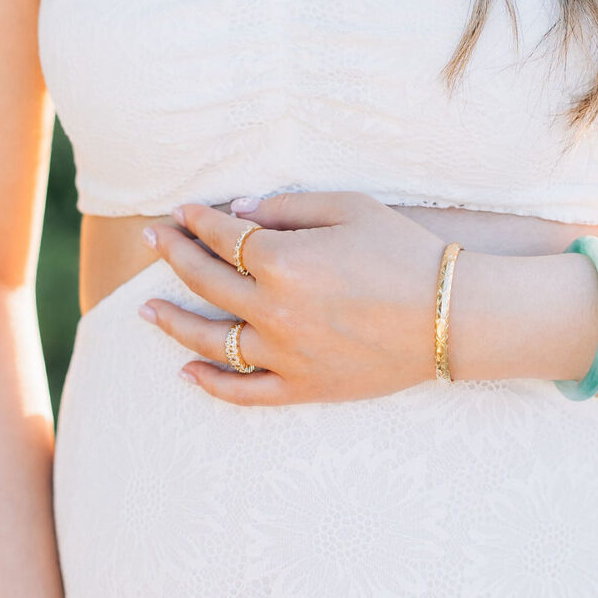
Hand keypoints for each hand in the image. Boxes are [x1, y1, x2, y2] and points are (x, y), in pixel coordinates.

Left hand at [139, 192, 438, 403]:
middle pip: (205, 281)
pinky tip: (186, 372)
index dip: (198, 220)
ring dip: (172, 322)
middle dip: (173, 255)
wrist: (452, 315)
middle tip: (152, 240)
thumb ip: (288, 205)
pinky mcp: (303, 387)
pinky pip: (243, 392)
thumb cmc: (404, 251)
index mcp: (282, 260)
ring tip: (145, 310)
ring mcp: (284, 354)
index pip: (222, 236)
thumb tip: (240, 209)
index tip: (183, 211)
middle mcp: (273, 310)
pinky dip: (211, 385)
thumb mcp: (348, 208)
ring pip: (209, 341)